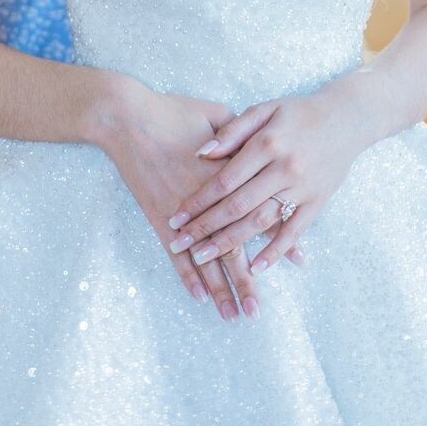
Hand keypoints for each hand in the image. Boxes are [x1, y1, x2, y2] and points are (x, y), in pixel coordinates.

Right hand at [98, 83, 265, 321]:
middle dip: (245, 280)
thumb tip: (261, 145)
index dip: (278, 237)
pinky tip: (198, 296)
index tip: (297, 261)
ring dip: (219, 287)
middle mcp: (209, 201)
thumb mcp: (216, 114)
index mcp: (229, 174)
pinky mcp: (160, 216)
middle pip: (233, 246)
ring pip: (205, 257)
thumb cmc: (172, 111)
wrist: (129, 117)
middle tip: (257, 309)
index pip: (260, 211)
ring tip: (232, 314)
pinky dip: (187, 276)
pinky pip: (175, 254)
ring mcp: (183, 212)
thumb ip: (241, 134)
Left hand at [164, 83, 368, 274]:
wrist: (347, 118)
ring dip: (231, 243)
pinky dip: (275, 250)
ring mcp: (302, 188)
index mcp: (267, 143)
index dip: (198, 200)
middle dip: (205, 227)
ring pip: (261, 221)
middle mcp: (284, 168)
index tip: (175, 217)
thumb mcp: (265, 109)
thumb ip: (232, 131)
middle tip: (179, 244)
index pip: (225, 179)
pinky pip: (294, 231)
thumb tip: (200, 153)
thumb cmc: (298, 112)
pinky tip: (255, 266)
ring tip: (204, 258)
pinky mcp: (318, 202)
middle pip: (238, 205)